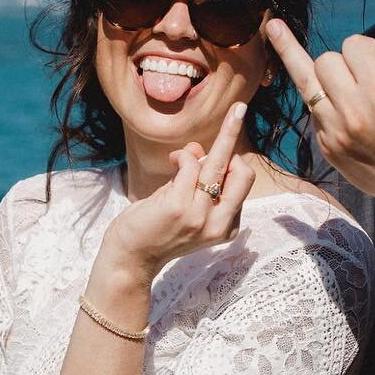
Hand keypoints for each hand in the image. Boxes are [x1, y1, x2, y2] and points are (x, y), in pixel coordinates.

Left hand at [95, 103, 255, 283]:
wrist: (130, 259)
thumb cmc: (156, 230)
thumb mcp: (185, 206)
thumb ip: (196, 181)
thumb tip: (199, 148)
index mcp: (227, 227)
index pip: (244, 183)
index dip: (229, 162)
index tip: (209, 156)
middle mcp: (219, 225)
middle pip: (244, 173)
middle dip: (233, 138)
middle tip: (232, 114)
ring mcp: (200, 217)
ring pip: (217, 164)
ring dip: (198, 149)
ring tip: (178, 157)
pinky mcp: (179, 208)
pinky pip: (190, 165)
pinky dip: (181, 156)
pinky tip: (172, 161)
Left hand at [266, 21, 374, 211]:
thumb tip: (352, 50)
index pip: (353, 44)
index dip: (363, 49)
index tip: (373, 61)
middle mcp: (355, 110)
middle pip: (325, 60)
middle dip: (340, 62)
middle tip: (357, 76)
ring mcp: (337, 132)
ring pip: (306, 81)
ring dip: (317, 73)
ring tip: (276, 30)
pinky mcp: (327, 147)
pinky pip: (313, 111)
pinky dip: (323, 104)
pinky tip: (321, 95)